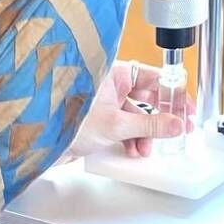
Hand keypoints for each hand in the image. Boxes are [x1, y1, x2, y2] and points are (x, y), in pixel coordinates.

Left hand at [67, 61, 194, 158]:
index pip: (154, 76)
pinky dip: (131, 138)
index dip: (172, 91)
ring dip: (146, 132)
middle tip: (178, 126)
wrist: (38, 142)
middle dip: (161, 116)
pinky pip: (124, 126)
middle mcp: (111, 84)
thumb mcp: (116, 124)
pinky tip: (133, 151)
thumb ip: (150, 125)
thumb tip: (175, 124)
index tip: (185, 106)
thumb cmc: (65, 118)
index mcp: (115, 72)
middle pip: (147, 97)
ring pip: (137, 115)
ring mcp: (105, 102)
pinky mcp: (99, 120)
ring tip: (148, 147)